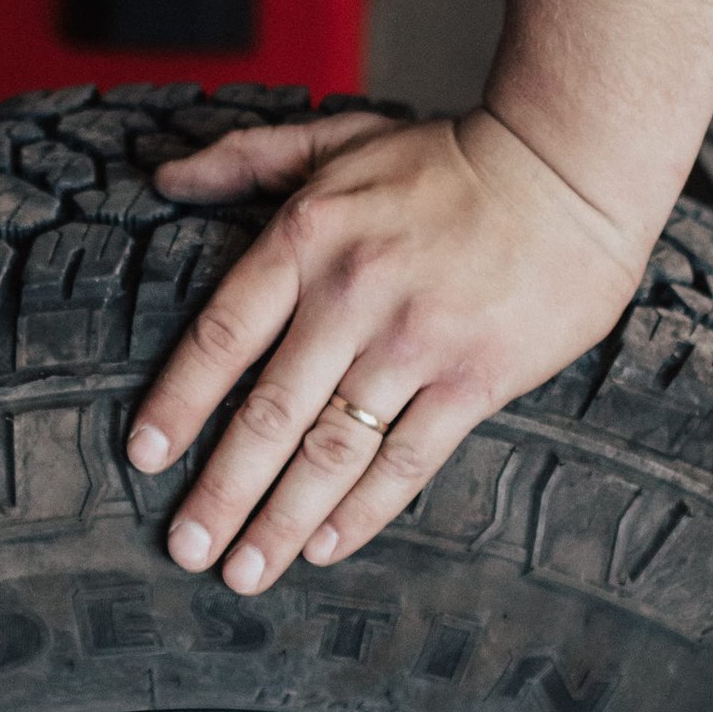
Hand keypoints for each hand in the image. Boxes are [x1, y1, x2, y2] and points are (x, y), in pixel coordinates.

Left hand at [126, 107, 653, 584]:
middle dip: (220, 493)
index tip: (144, 459)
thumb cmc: (445, 157)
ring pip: (333, 451)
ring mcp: (416, 343)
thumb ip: (244, 158)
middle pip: (269, 415)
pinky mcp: (476, 378)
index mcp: (306, 240)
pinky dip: (363, 511)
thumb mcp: (336, 139)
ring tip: (245, 572)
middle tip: (185, 548)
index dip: (178, 404)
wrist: (568, 164)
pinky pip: (407, 460)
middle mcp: (352, 297)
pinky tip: (325, 548)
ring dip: (282, 521)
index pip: (223, 337)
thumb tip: (161, 178)